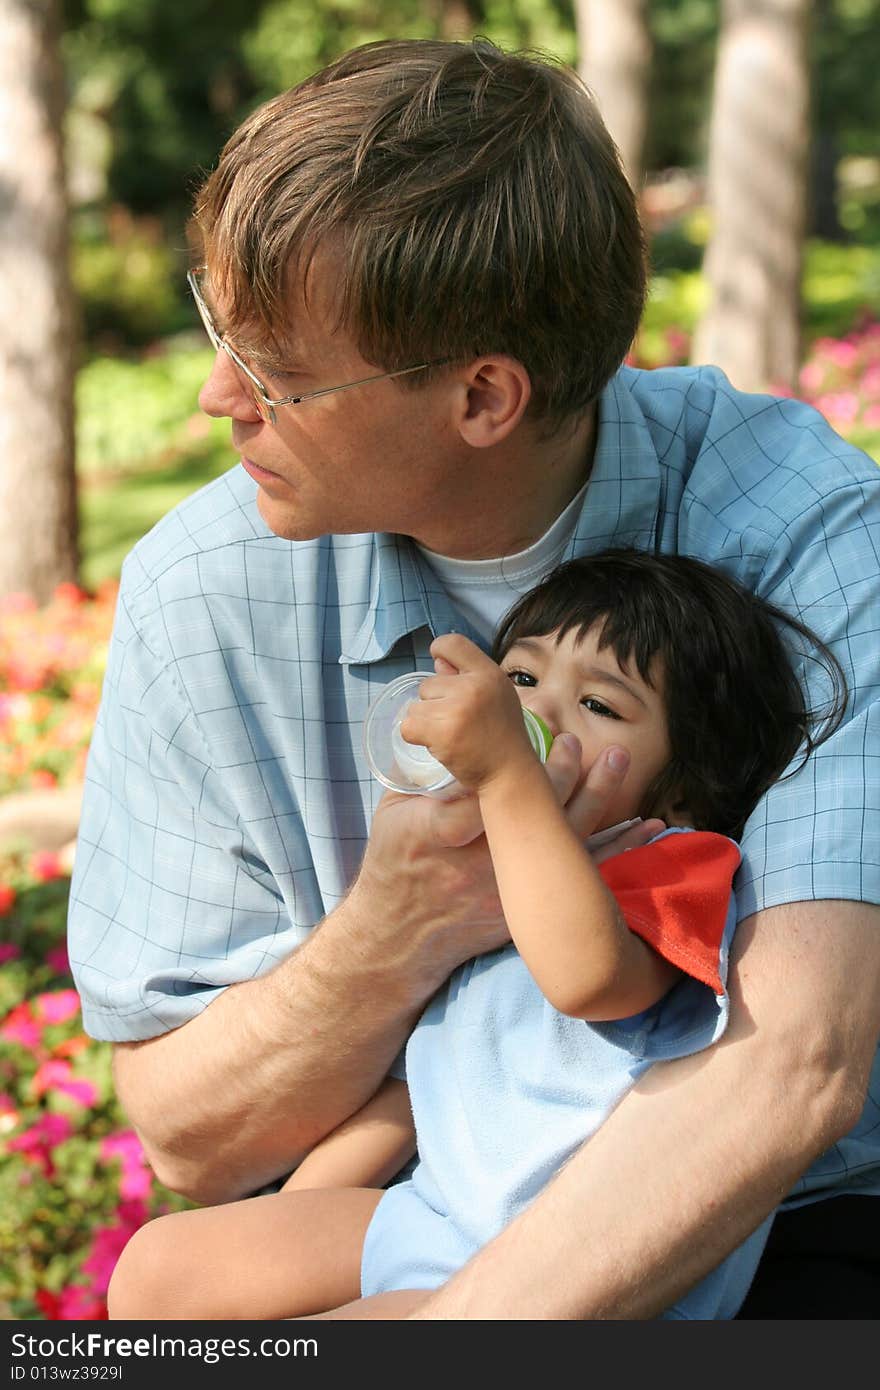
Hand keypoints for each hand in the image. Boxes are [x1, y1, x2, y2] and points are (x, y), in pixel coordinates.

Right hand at [349, 727, 653, 1000]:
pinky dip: (615, 849)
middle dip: (563, 776)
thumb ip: (422, 773)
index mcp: (442, 834)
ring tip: (618, 761)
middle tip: (578, 743)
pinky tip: (644, 826)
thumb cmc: (394, 863)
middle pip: (535, 818)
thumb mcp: (394, 813)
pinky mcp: (531, 908)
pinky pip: (581, 877)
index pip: (486, 794)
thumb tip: (451, 723)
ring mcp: (511, 890)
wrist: (398, 937)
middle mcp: (482, 864)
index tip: (539, 733)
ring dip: (597, 800)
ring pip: (565, 843)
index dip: (519, 764)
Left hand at [398, 633, 530, 790]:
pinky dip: (416, 738)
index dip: (439, 652)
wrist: (510, 773)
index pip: (452, 643)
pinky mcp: (442, 733)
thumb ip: (466, 675)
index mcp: (489, 673)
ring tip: (450, 735)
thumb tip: (437, 658)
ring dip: (425, 722)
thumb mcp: (495, 695)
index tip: (441, 670)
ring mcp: (456, 710)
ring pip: (415, 707)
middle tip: (457, 722)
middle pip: (427, 684)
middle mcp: (472, 687)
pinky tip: (437, 744)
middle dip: (435, 703)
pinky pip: (408, 727)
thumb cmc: (502, 734)